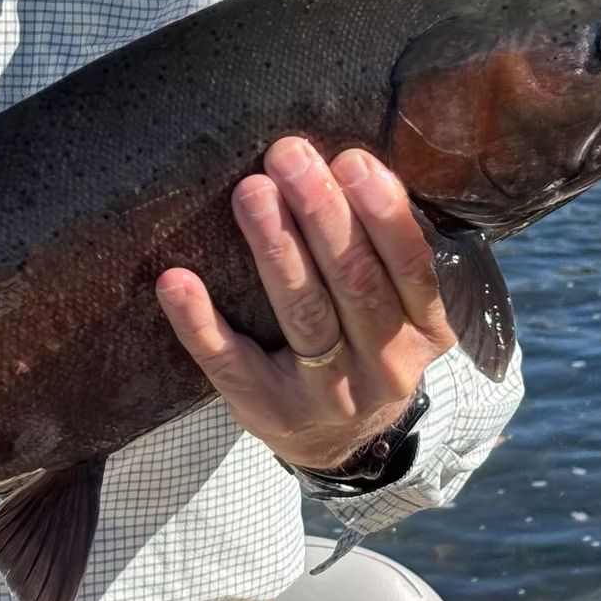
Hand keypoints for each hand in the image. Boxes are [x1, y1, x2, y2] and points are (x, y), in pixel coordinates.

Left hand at [156, 137, 454, 471]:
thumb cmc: (366, 345)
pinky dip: (199, 321)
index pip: (410, 267)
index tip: (352, 159)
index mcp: (424, 332)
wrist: (343, 446)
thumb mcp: (401, 310)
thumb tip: (343, 160)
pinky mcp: (266, 411)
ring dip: (275, 249)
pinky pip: (228, 363)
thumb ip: (385, 253)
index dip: (383, 212)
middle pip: (354, 284)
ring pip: (302, 316)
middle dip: (321, 214)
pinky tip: (175, 279)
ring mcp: (325, 395)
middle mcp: (384, 367)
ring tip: (251, 191)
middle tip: (288, 155)